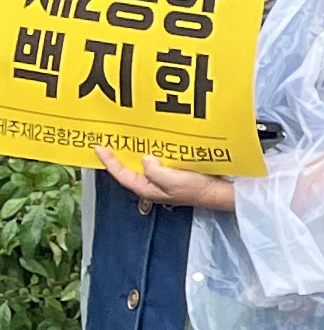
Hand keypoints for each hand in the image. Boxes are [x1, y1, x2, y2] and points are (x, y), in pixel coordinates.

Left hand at [104, 151, 237, 209]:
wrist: (218, 191)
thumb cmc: (197, 190)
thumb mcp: (173, 181)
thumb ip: (155, 171)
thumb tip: (145, 158)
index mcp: (146, 188)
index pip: (120, 173)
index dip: (108, 161)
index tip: (99, 147)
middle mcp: (151, 183)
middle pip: (127, 168)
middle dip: (117, 154)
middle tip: (108, 139)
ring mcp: (161, 178)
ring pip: (141, 163)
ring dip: (134, 150)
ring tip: (126, 137)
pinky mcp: (173, 172)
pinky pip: (156, 159)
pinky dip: (151, 150)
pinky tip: (153, 141)